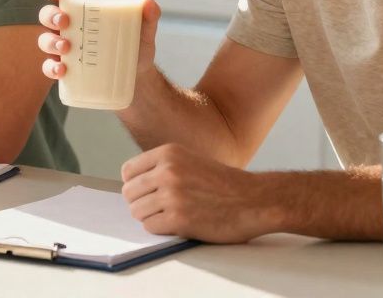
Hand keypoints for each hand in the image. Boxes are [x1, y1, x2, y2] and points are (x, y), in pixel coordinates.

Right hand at [36, 0, 160, 80]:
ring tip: (66, 48)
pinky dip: (51, 68)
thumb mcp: (144, 32)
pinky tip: (61, 70)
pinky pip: (49, 67)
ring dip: (50, 42)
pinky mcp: (66, 69)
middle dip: (51, 16)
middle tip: (64, 21)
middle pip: (48, 15)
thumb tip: (148, 3)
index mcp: (84, 10)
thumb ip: (148, 17)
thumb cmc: (136, 48)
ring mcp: (65, 49)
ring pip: (45, 40)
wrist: (137, 80)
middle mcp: (70, 27)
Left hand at [120, 143, 270, 242]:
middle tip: (160, 208)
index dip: (135, 185)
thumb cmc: (225, 184)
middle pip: (129, 193)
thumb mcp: (191, 161)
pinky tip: (178, 224)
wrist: (255, 200)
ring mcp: (172, 195)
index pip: (128, 171)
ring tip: (172, 216)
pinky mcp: (179, 219)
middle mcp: (167, 171)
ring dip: (151, 217)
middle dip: (141, 203)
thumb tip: (134, 184)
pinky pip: (150, 227)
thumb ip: (164, 167)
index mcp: (168, 153)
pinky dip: (161, 229)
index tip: (146, 193)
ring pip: (137, 212)